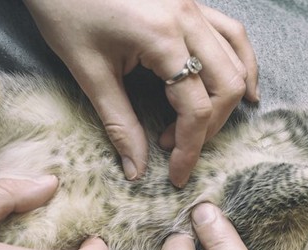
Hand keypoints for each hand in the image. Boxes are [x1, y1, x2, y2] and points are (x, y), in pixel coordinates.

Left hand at [23, 0, 258, 186]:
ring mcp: (193, 6)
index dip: (190, 148)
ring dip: (226, 101)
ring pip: (236, 61)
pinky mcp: (191, 3)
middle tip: (177, 149)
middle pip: (226, 85)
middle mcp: (187, 18)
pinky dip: (241, 64)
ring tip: (206, 127)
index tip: (176, 174)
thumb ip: (119, 123)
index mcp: (161, 36)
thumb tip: (137, 168)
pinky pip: (231, 35)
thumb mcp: (88, 72)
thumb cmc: (65, 10)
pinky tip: (242, 87)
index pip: (195, 106)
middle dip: (209, 127)